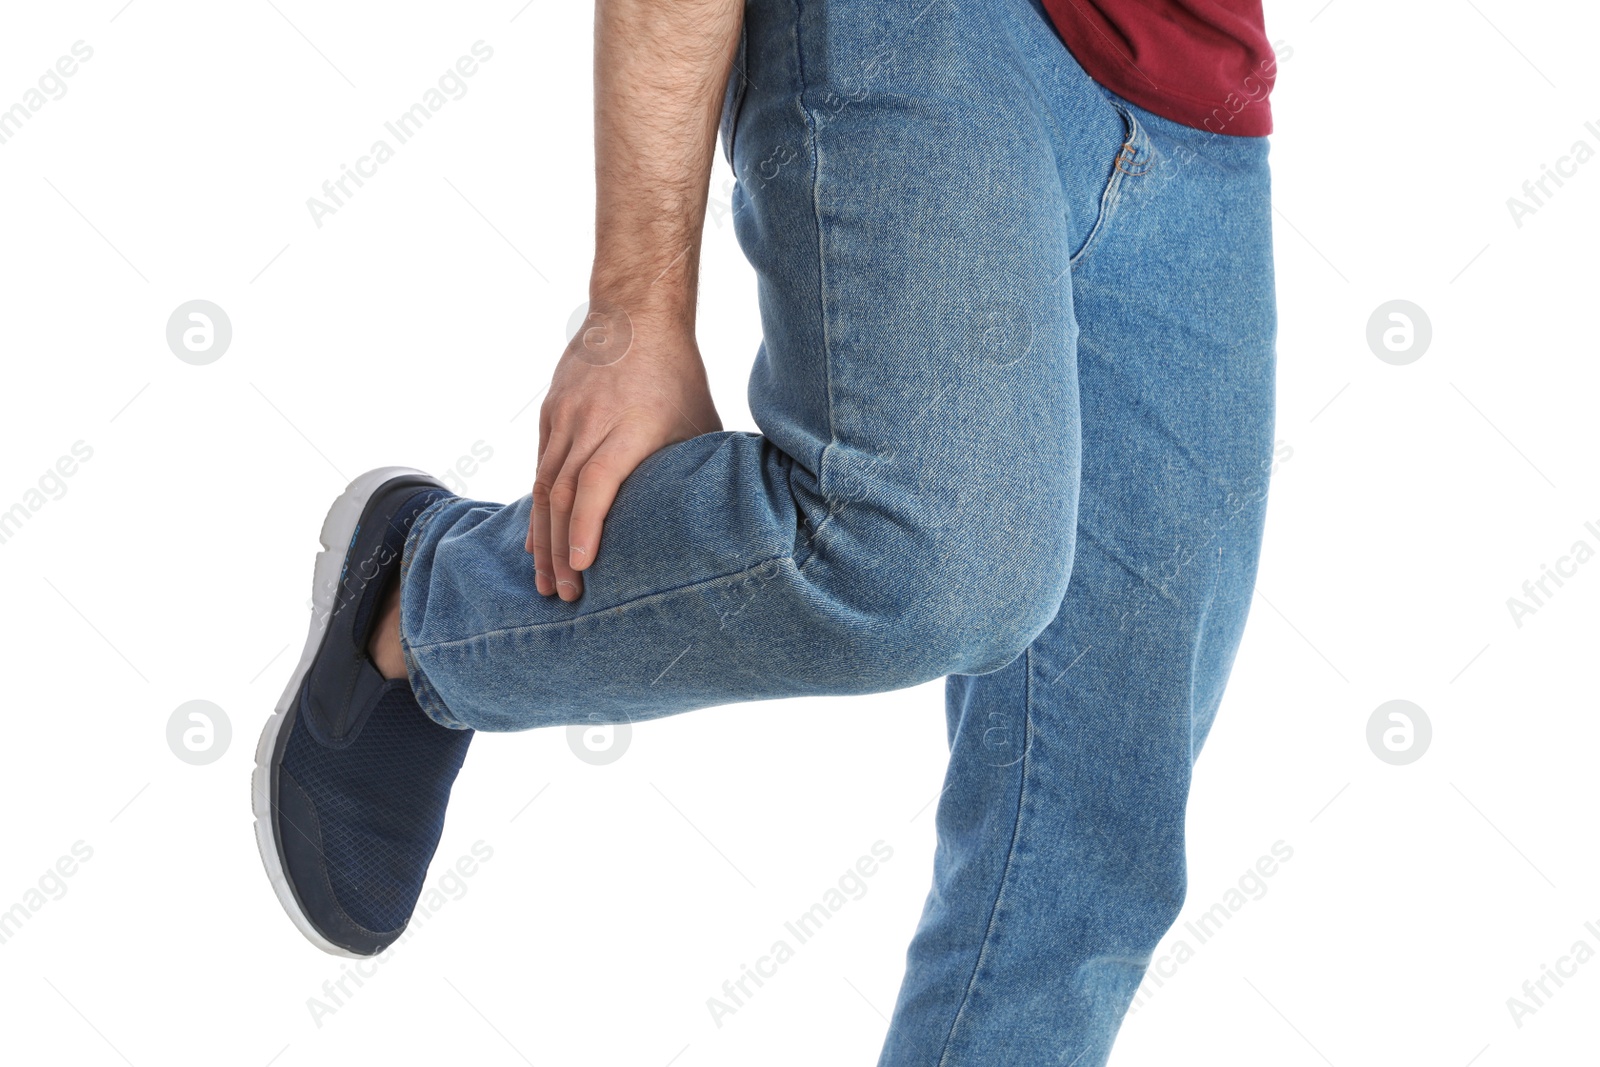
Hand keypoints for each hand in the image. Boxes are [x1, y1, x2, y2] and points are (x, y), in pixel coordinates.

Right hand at [527, 302, 720, 599]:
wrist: (633, 314)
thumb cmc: (678, 375)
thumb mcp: (698, 422)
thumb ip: (695, 469)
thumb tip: (721, 521)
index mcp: (631, 425)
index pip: (597, 481)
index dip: (588, 526)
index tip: (584, 567)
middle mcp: (590, 422)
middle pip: (564, 494)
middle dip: (562, 551)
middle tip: (565, 596)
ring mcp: (565, 417)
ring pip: (544, 485)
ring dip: (545, 539)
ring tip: (547, 582)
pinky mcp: (551, 414)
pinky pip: (540, 468)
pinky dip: (539, 509)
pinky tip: (540, 542)